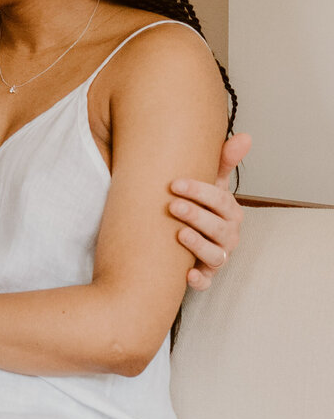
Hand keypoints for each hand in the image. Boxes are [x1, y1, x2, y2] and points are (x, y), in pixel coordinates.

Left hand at [169, 131, 251, 290]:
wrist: (186, 236)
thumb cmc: (201, 206)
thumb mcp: (210, 183)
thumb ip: (224, 161)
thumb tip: (245, 136)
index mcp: (230, 212)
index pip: (221, 201)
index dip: (200, 192)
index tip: (175, 183)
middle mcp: (228, 236)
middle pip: (218, 228)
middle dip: (196, 216)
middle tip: (172, 205)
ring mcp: (218, 257)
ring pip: (215, 255)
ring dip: (198, 245)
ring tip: (179, 234)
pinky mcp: (205, 275)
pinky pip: (206, 282)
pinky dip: (199, 280)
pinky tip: (186, 275)